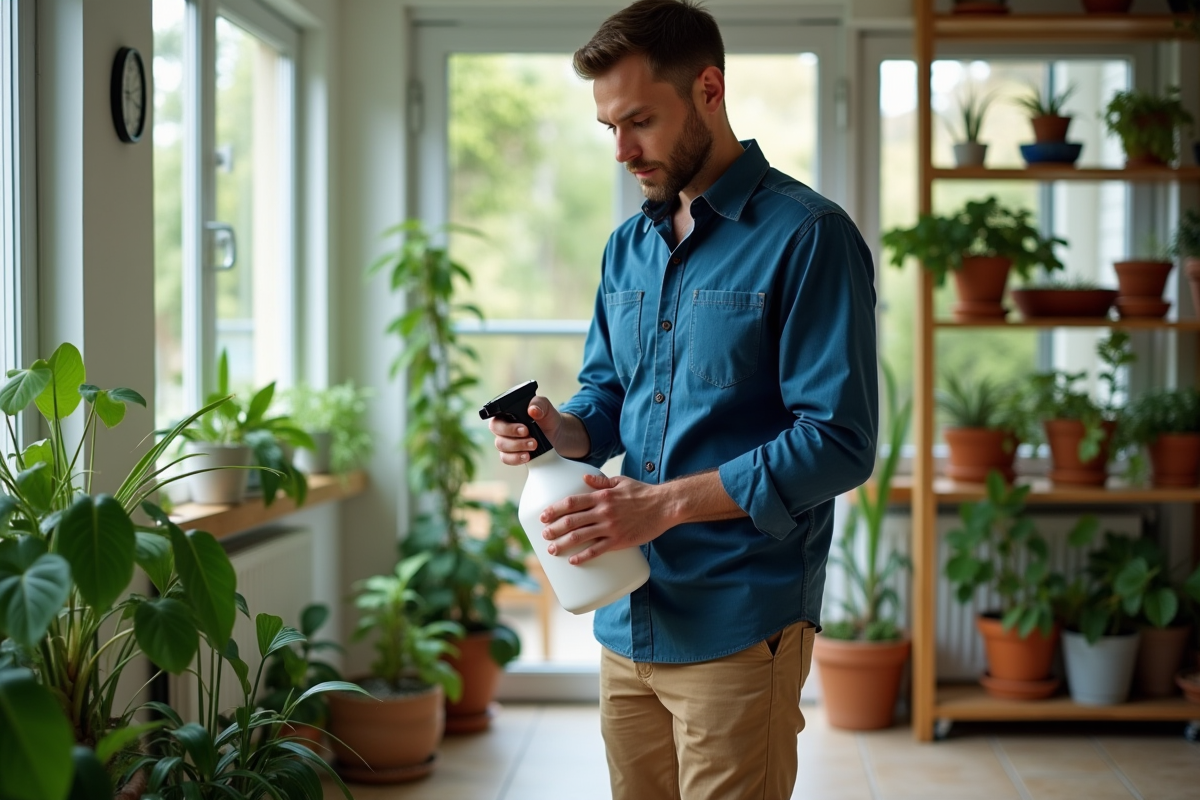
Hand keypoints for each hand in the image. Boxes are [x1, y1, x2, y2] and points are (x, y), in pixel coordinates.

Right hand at [488, 395, 568, 465]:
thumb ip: (539, 404)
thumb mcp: (546, 407)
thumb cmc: (546, 418)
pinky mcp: (510, 454)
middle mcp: (503, 426)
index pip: (495, 414)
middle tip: (528, 433)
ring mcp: (505, 441)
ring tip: (534, 445)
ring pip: (501, 445)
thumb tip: (532, 409)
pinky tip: (527, 456)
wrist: (556, 434)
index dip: (506, 422)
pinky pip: (506, 458)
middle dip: (512, 433)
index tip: (523, 427)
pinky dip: (516, 458)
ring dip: (518, 446)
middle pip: (496, 430)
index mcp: (507, 412)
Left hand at [539, 473, 672, 564]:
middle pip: (572, 521)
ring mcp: (611, 527)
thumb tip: (584, 478)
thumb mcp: (621, 482)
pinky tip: (573, 560)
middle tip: (544, 535)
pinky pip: (597, 550)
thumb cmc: (643, 493)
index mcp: (602, 496)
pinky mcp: (620, 541)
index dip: (555, 509)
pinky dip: (583, 556)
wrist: (665, 506)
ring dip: (563, 544)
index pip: (572, 502)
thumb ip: (601, 481)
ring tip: (552, 549)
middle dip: (554, 528)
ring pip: (581, 537)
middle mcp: (603, 511)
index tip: (543, 516)